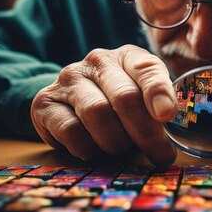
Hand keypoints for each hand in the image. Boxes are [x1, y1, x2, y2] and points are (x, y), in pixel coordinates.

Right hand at [30, 45, 177, 165]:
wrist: (72, 105)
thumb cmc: (120, 105)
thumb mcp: (146, 99)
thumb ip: (160, 107)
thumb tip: (166, 129)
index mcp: (128, 56)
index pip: (147, 68)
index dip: (159, 92)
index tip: (167, 116)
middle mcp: (97, 61)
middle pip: (125, 97)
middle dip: (146, 132)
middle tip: (160, 155)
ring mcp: (68, 80)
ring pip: (97, 114)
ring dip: (115, 141)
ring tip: (120, 148)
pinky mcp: (44, 102)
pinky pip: (71, 130)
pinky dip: (88, 148)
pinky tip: (94, 148)